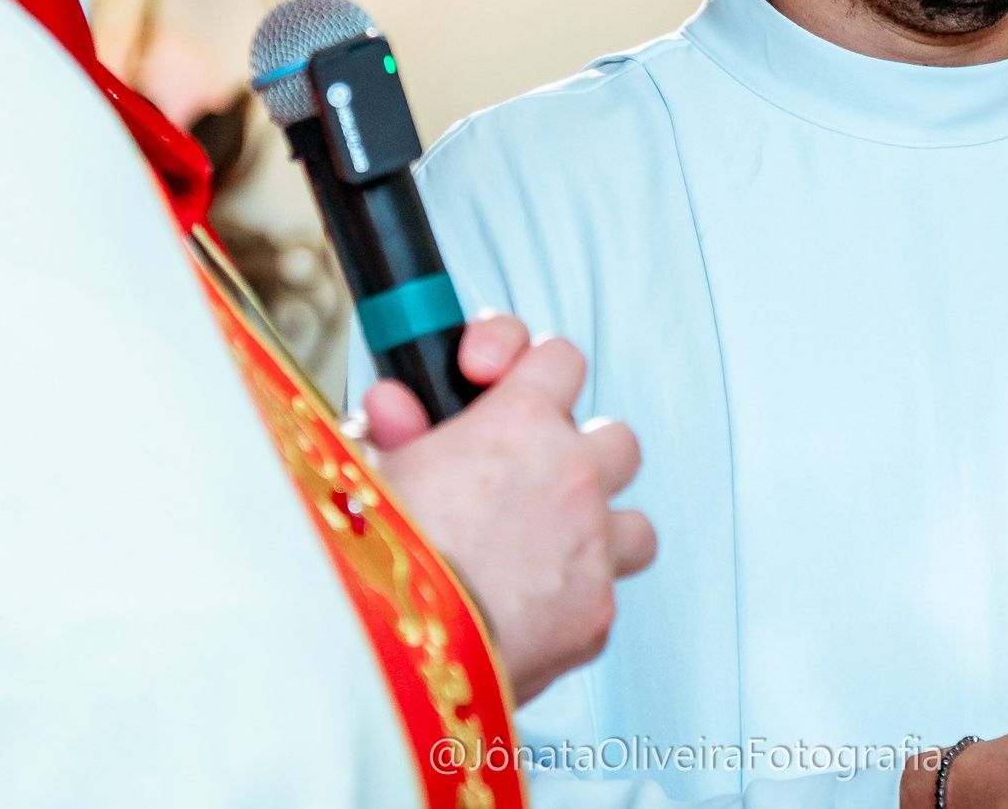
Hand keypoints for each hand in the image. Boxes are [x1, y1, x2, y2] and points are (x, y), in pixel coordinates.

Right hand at [364, 314, 657, 702]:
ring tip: (545, 548)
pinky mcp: (594, 618)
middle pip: (615, 439)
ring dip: (598, 530)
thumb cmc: (377, 553)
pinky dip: (572, 600)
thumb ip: (397, 427)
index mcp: (521, 425)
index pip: (559, 359)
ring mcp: (594, 549)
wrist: (398, 649)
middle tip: (530, 476)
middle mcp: (573, 478)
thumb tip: (396, 410)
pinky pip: (603, 597)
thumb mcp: (373, 468)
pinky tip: (527, 610)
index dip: (529, 365)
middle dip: (578, 454)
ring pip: (634, 525)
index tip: (497, 382)